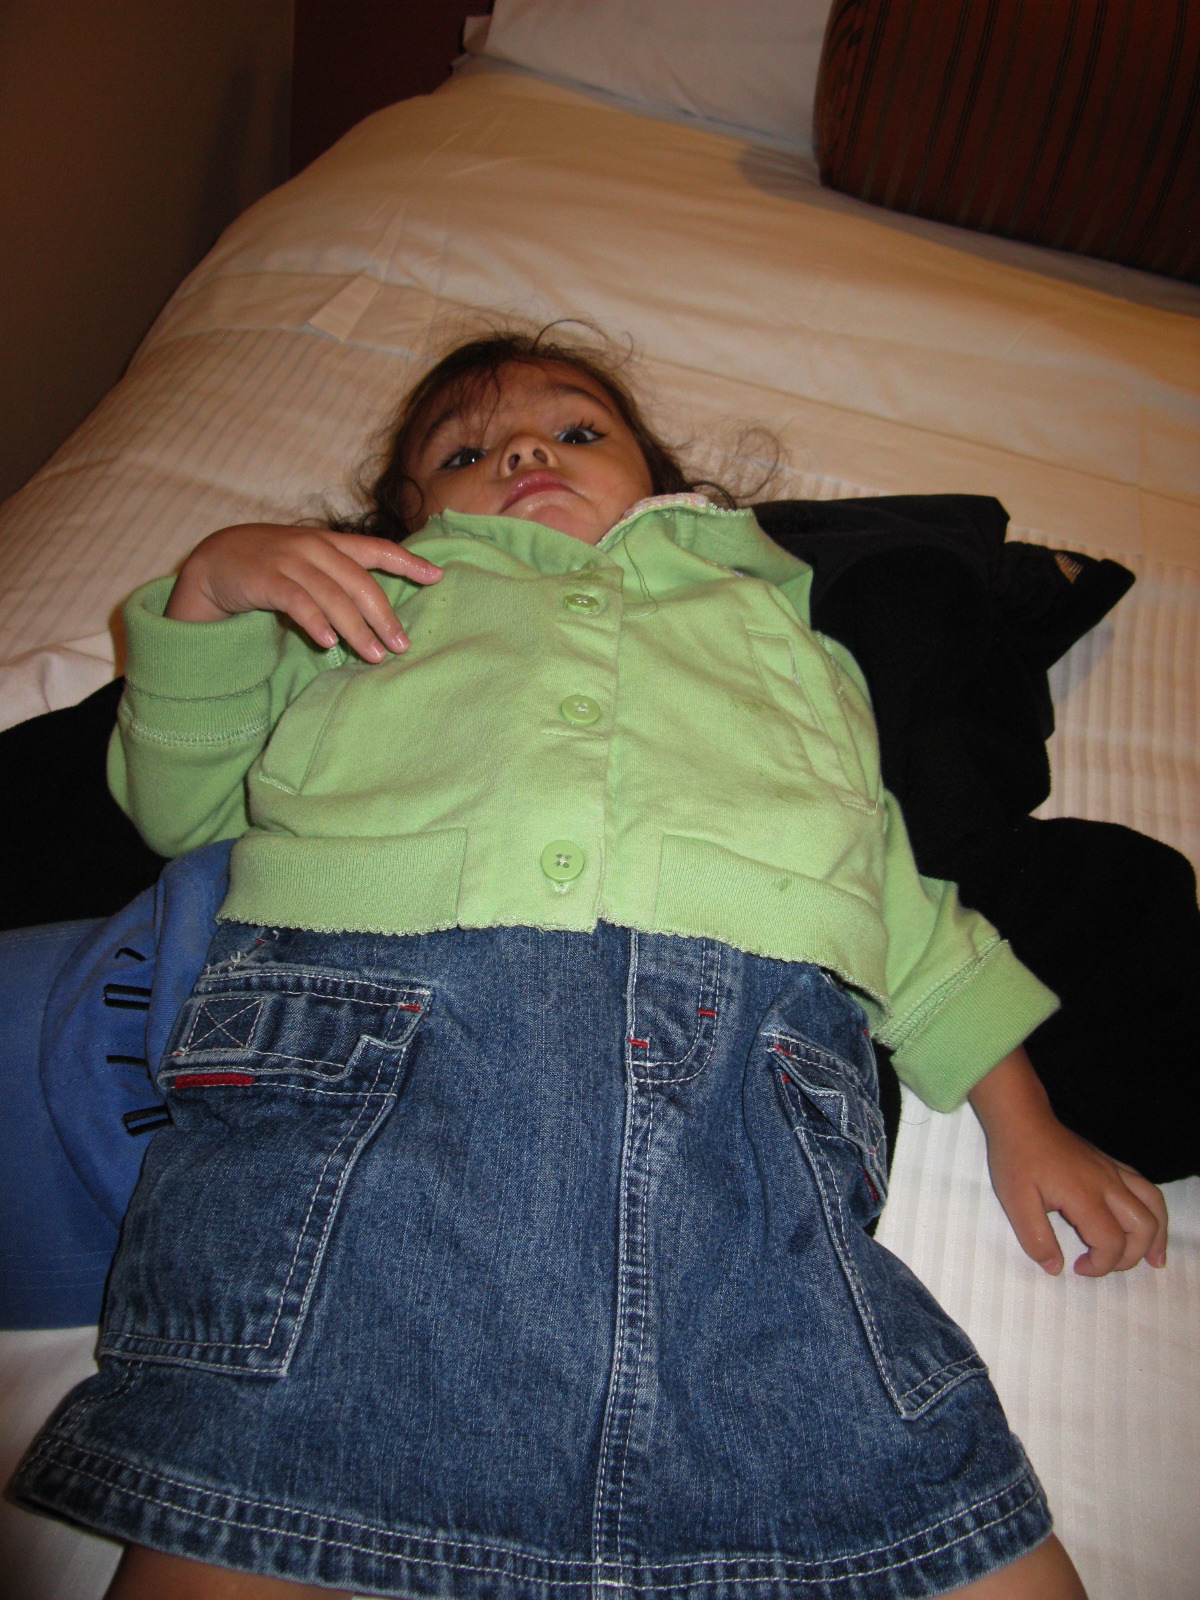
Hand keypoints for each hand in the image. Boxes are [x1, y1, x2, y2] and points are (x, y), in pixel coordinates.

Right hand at [165, 523, 441, 659]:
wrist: (215, 559)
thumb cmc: (271, 566)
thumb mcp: (309, 562)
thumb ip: (340, 576)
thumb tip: (379, 609)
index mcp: (331, 543)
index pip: (378, 548)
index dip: (408, 562)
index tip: (437, 577)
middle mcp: (315, 548)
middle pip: (360, 582)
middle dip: (384, 616)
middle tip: (402, 646)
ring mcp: (289, 561)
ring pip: (333, 596)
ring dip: (356, 628)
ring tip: (374, 656)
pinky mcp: (265, 579)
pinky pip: (297, 601)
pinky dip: (315, 621)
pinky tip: (329, 643)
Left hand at [968, 1048, 1167, 1277]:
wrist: (1022, 1119)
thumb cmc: (1017, 1159)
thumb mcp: (1015, 1202)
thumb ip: (1036, 1239)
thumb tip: (1056, 1268)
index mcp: (1084, 1196)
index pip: (1111, 1242)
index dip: (1100, 1265)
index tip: (1078, 1266)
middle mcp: (1108, 1183)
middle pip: (1143, 1226)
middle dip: (1131, 1256)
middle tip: (1106, 1264)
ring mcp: (1114, 1170)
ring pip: (1154, 1205)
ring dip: (1156, 1235)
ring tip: (1152, 1259)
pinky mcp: (1113, 1164)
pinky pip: (1147, 1188)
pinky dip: (1155, 1212)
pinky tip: (1149, 1226)